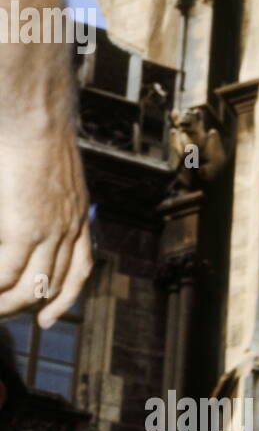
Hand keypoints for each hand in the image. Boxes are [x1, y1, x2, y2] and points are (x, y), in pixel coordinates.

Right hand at [0, 128, 92, 327]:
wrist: (35, 113)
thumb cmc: (34, 129)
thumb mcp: (51, 170)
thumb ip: (43, 193)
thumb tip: (26, 200)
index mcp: (76, 216)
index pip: (79, 269)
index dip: (64, 298)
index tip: (48, 316)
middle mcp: (69, 230)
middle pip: (54, 284)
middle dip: (31, 307)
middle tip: (6, 316)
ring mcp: (50, 232)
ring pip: (31, 286)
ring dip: (7, 303)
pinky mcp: (25, 228)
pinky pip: (6, 271)